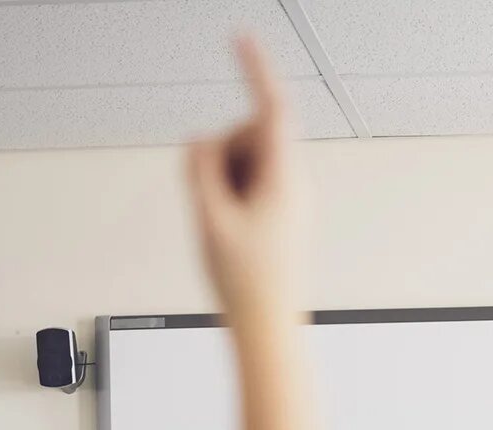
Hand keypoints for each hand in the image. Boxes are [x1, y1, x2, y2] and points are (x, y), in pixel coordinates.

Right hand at [187, 36, 306, 328]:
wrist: (269, 326)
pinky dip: (232, 197)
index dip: (255, 69)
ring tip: (225, 225)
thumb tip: (198, 141)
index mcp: (283, 180)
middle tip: (214, 201)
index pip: (271, 108)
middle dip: (223, 156)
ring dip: (225, 181)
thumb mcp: (209, 220)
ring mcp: (290, 200)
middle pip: (250, 136)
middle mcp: (294, 185)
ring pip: (248, 162)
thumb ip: (199, 171)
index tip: (240, 39)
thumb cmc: (248, 283)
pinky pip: (251, 186)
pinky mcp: (283, 214)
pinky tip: (229, 231)